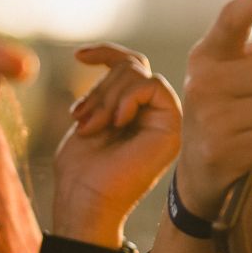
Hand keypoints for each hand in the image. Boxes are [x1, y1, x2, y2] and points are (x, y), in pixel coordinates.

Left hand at [46, 44, 181, 240]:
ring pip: (139, 73)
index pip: (131, 66)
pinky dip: (127, 98)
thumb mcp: (91, 116)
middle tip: (82, 118)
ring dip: (106, 96)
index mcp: (138, 113)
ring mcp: (167, 121)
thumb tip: (114, 60)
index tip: (78, 55)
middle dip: (99, 87)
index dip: (106, 53)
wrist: (86, 200)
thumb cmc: (81, 169)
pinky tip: (116, 123)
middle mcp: (156, 115)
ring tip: (92, 126)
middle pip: (132, 66)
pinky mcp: (173, 127)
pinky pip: (153, 85)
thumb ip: (107, 91)